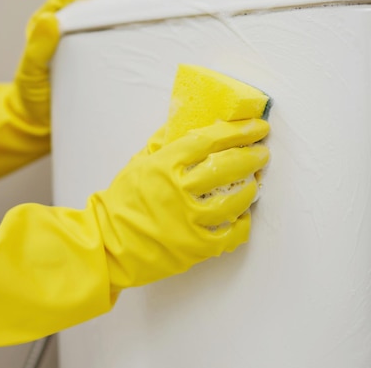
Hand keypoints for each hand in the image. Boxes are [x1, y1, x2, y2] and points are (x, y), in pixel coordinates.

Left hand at [11, 0, 136, 127]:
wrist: (38, 118)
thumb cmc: (32, 97)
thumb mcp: (31, 74)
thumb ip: (38, 49)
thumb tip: (50, 20)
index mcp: (45, 26)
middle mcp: (63, 27)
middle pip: (87, 0)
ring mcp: (78, 39)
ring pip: (99, 12)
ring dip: (119, 4)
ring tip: (140, 0)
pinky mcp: (91, 51)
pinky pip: (107, 31)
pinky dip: (122, 22)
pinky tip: (138, 21)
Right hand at [86, 118, 270, 288]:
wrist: (107, 244)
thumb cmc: (122, 201)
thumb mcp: (139, 163)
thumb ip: (165, 143)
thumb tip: (189, 122)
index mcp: (164, 165)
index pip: (209, 140)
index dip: (238, 131)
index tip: (256, 126)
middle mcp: (178, 190)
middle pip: (228, 166)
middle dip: (252, 156)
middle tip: (263, 152)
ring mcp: (188, 221)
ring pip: (235, 201)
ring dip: (251, 188)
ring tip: (254, 182)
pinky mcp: (195, 247)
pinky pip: (231, 234)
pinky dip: (242, 223)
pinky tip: (243, 215)